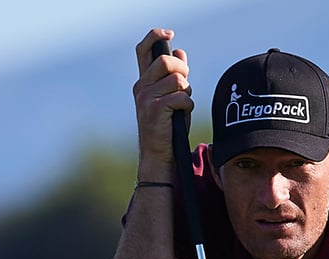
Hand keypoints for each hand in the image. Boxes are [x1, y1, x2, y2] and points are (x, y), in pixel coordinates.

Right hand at [132, 28, 193, 179]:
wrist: (158, 155)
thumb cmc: (167, 128)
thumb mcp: (171, 98)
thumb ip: (174, 76)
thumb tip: (180, 52)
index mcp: (143, 82)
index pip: (143, 50)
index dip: (155, 36)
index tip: (169, 33)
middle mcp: (141, 87)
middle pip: (166, 61)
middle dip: (182, 70)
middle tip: (184, 86)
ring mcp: (145, 97)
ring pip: (178, 81)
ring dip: (186, 93)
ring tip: (180, 107)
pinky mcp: (155, 109)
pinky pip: (182, 97)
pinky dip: (187, 107)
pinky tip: (180, 117)